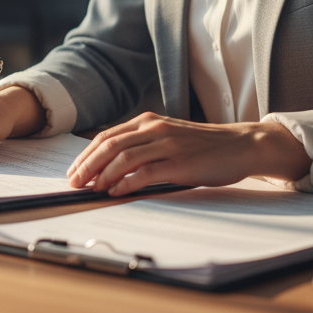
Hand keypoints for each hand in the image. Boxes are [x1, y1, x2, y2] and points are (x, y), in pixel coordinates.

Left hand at [65, 113, 312, 196]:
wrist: (239, 144)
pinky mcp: (180, 163)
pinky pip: (146, 172)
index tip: (73, 171)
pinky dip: (127, 182)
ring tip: (91, 188)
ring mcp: (167, 145)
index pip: (106, 136)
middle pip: (109, 145)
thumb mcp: (167, 136)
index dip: (86, 154)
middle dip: (87, 165)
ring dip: (102, 174)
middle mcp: (154, 129)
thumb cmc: (202, 145)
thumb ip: (142, 144)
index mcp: (148, 121)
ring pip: (124, 157)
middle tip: (74, 183)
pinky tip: (115, 191)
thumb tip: (111, 165)